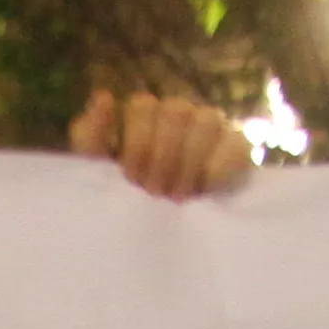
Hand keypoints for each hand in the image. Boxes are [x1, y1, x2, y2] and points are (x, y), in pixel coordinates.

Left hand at [70, 90, 250, 199]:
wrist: (161, 232)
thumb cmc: (126, 196)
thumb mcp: (98, 171)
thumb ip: (90, 135)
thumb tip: (103, 97)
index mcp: (145, 112)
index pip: (143, 105)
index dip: (137, 142)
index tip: (131, 178)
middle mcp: (180, 112)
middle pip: (175, 111)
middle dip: (162, 156)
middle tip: (155, 191)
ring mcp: (212, 125)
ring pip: (206, 121)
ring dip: (189, 162)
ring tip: (178, 196)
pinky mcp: (239, 146)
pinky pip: (235, 143)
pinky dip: (219, 166)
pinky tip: (205, 189)